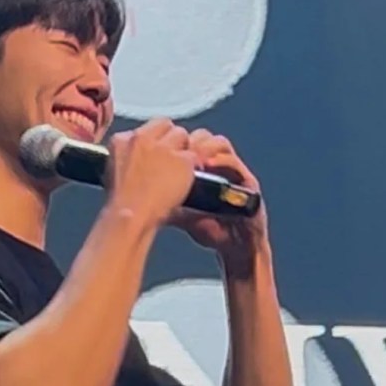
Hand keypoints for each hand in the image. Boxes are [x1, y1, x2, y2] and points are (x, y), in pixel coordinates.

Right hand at [104, 119, 197, 229]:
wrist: (130, 215)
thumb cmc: (120, 203)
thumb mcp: (113, 172)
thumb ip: (127, 158)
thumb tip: (136, 160)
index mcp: (122, 140)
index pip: (145, 128)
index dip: (153, 139)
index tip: (154, 151)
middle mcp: (143, 138)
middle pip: (165, 125)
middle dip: (169, 138)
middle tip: (170, 158)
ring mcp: (164, 148)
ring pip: (182, 135)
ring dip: (182, 148)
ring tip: (179, 168)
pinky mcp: (183, 160)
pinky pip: (193, 156)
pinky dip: (192, 167)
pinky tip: (187, 179)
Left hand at [167, 129, 268, 270]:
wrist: (234, 247)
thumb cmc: (210, 228)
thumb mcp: (181, 213)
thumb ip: (165, 201)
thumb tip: (137, 197)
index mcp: (201, 168)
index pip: (186, 142)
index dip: (172, 143)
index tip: (157, 147)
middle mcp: (217, 165)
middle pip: (201, 138)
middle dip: (187, 141)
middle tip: (174, 149)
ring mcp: (233, 171)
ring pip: (220, 144)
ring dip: (204, 147)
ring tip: (190, 155)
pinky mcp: (248, 182)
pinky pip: (235, 164)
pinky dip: (222, 162)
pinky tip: (208, 164)